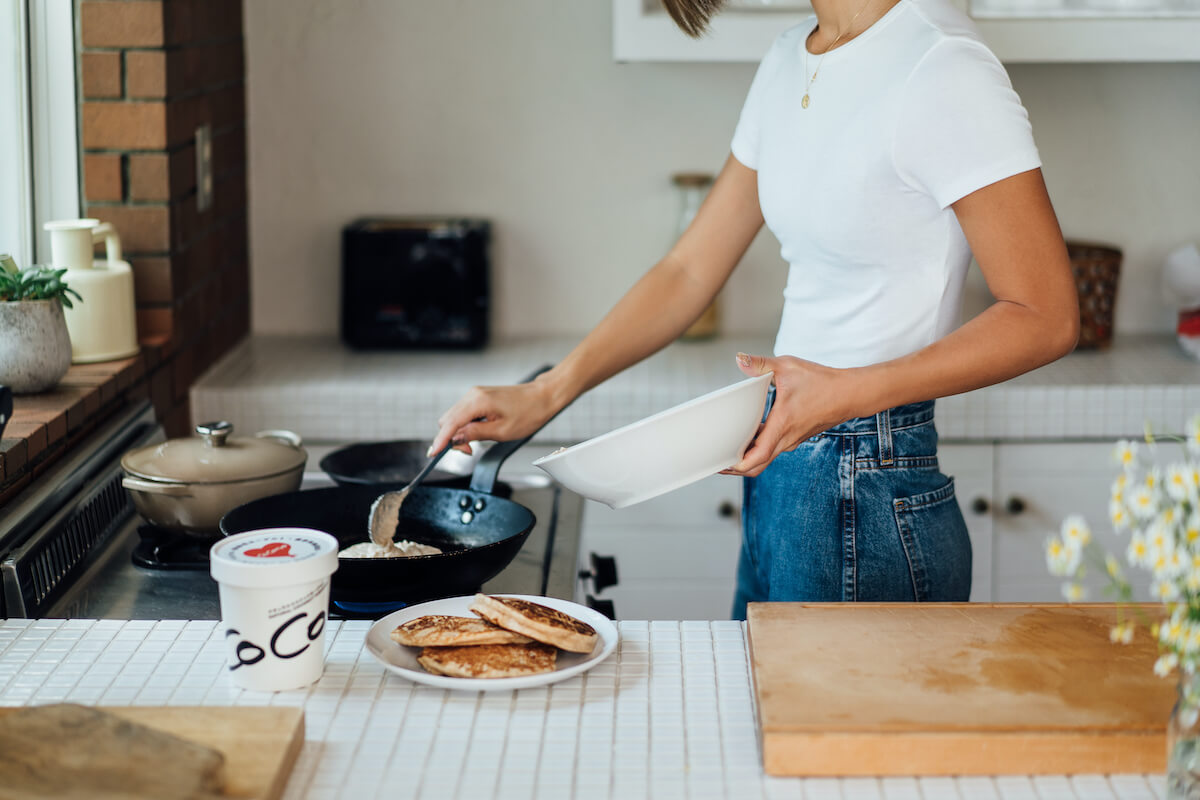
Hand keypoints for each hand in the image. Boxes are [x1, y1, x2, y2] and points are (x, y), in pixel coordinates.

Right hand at [429, 378, 560, 455]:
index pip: (450, 424)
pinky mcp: (480, 397)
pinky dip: (465, 425)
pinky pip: (464, 413)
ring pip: (454, 417)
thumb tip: (455, 440)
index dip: (440, 441)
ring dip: (459, 432)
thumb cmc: (529, 413)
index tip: (433, 454)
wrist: (543, 397)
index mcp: (477, 402)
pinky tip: (478, 432)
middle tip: (468, 451)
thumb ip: (475, 435)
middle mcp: (473, 395)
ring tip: (475, 443)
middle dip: (451, 438)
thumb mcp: (502, 432)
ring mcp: (475, 394)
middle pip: (448, 420)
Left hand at [721, 352, 855, 477]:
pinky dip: (758, 449)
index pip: (757, 456)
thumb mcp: (788, 367)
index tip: (721, 464)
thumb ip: (761, 364)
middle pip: (758, 465)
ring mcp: (792, 440)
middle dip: (736, 467)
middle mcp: (787, 438)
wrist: (851, 393)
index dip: (737, 466)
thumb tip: (740, 359)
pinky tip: (747, 437)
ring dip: (747, 458)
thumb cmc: (822, 381)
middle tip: (717, 462)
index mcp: (783, 424)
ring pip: (766, 458)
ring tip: (727, 450)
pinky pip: (773, 449)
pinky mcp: (796, 437)